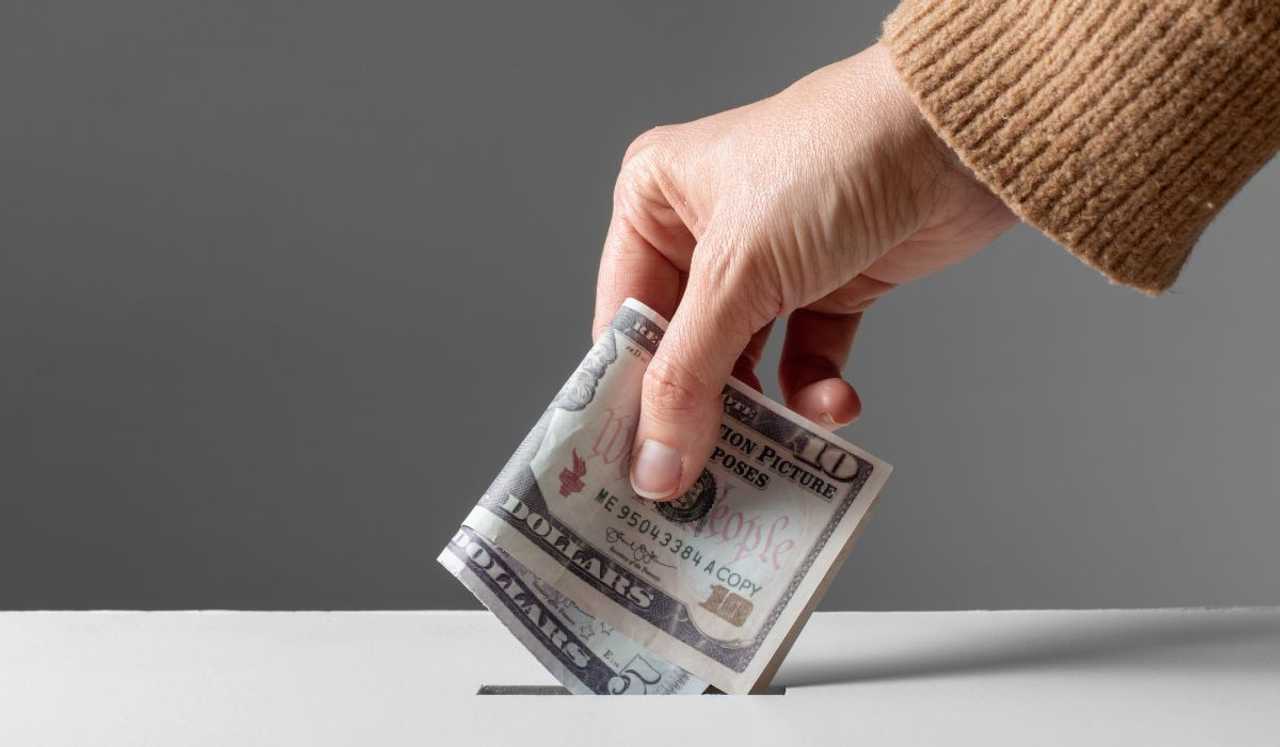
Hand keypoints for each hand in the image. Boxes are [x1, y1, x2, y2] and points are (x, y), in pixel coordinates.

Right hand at [593, 43, 1015, 500]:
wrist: (956, 138)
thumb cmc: (830, 163)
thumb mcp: (738, 274)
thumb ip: (689, 378)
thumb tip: (654, 469)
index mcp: (655, 202)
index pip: (624, 319)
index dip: (625, 396)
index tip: (628, 470)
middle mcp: (703, 231)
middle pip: (683, 349)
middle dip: (699, 413)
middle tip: (698, 485)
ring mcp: (769, 262)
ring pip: (746, 361)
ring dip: (764, 409)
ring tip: (769, 458)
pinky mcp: (828, 284)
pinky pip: (805, 355)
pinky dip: (817, 387)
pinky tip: (835, 404)